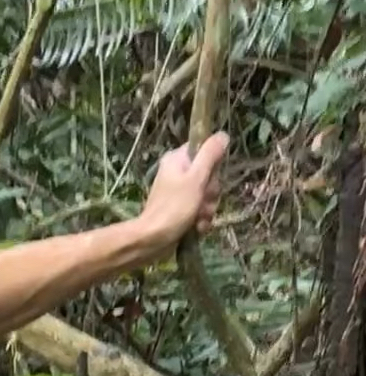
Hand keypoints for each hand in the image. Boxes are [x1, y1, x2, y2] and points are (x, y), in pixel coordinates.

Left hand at [139, 133, 227, 254]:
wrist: (152, 240)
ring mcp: (178, 192)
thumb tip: (223, 135)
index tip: (210, 177)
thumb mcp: (196, 178)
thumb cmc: (174, 208)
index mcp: (177, 159)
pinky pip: (199, 209)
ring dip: (207, 209)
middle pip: (208, 175)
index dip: (212, 165)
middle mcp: (177, 172)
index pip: (204, 150)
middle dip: (210, 192)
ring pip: (206, 194)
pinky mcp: (180, 209)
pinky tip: (197, 227)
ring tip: (198, 218)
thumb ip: (210, 155)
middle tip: (203, 201)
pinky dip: (201, 219)